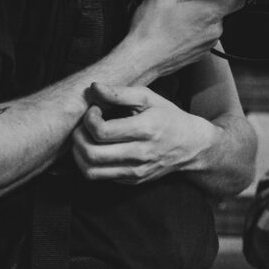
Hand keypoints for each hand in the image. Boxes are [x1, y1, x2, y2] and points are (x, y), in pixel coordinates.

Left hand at [70, 82, 210, 183]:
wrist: (190, 145)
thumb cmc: (167, 117)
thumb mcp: (149, 98)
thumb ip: (120, 93)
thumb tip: (94, 87)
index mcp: (145, 129)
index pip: (102, 131)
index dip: (89, 119)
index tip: (94, 110)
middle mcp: (141, 154)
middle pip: (92, 154)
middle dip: (78, 138)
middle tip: (82, 126)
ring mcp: (136, 170)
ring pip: (91, 171)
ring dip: (78, 154)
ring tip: (84, 139)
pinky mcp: (132, 180)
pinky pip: (100, 177)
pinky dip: (89, 163)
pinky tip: (95, 148)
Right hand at [121, 0, 245, 80]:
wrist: (141, 59)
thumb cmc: (151, 30)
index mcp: (211, 12)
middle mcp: (215, 30)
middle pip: (222, 8)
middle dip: (208, 0)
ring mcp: (208, 43)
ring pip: (212, 23)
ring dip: (201, 15)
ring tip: (179, 13)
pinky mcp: (200, 53)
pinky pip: (203, 36)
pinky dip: (194, 30)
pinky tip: (176, 27)